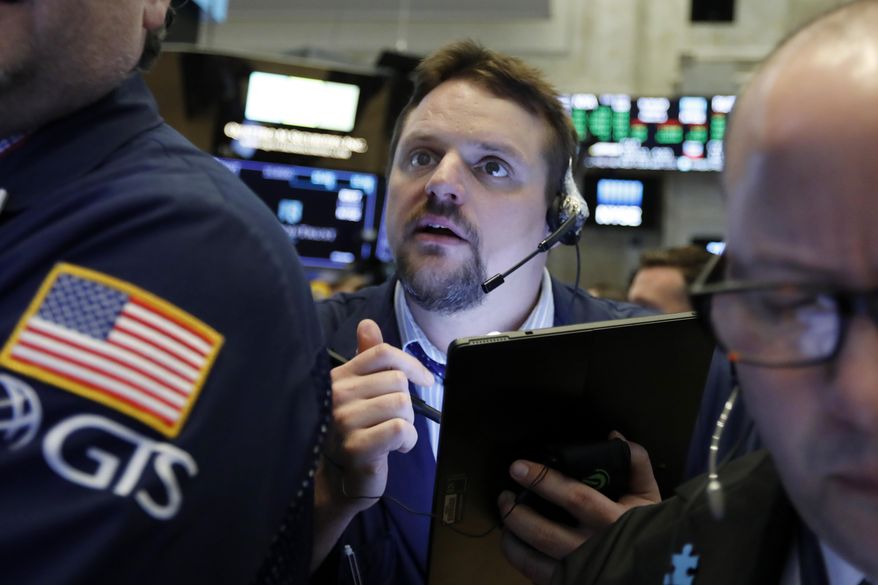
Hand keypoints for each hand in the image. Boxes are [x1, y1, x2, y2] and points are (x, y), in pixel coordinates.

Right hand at [312, 319, 434, 570]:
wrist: (342, 479)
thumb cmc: (357, 431)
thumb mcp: (360, 391)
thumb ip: (366, 358)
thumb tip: (367, 324)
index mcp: (340, 377)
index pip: (382, 353)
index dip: (411, 364)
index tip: (423, 380)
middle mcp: (337, 395)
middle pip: (398, 380)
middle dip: (407, 403)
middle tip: (394, 420)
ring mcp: (344, 421)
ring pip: (402, 404)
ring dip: (408, 424)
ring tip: (393, 435)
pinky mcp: (357, 446)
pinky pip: (401, 429)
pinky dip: (407, 440)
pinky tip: (396, 448)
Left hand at [497, 432, 659, 583]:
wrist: (659, 572)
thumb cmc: (647, 527)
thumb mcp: (648, 494)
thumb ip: (635, 462)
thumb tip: (613, 436)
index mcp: (612, 520)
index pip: (573, 496)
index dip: (543, 480)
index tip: (518, 467)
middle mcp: (591, 548)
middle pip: (543, 532)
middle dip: (516, 511)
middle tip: (504, 494)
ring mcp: (578, 571)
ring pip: (532, 558)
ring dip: (511, 535)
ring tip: (506, 514)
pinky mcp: (568, 584)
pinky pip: (534, 573)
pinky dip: (518, 556)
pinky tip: (514, 540)